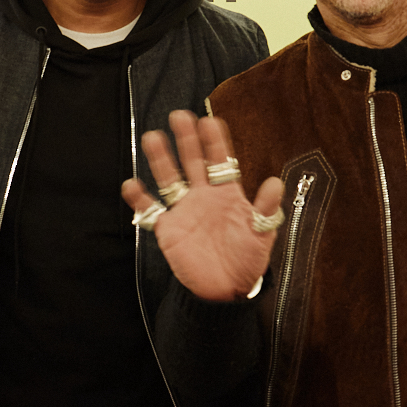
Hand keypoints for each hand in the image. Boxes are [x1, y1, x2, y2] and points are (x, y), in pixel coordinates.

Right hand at [121, 110, 283, 300]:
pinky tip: (131, 184)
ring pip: (169, 178)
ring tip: (152, 137)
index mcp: (227, 194)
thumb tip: (276, 181)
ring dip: (161, 159)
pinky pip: (149, 210)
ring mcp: (184, 210)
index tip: (209, 121)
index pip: (220, 161)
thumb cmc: (247, 261)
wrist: (226, 290)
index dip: (215, 142)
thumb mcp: (261, 235)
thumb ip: (265, 209)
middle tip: (179, 115)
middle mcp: (203, 196)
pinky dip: (139, 198)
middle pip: (193, 162)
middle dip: (187, 140)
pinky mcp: (168, 229)